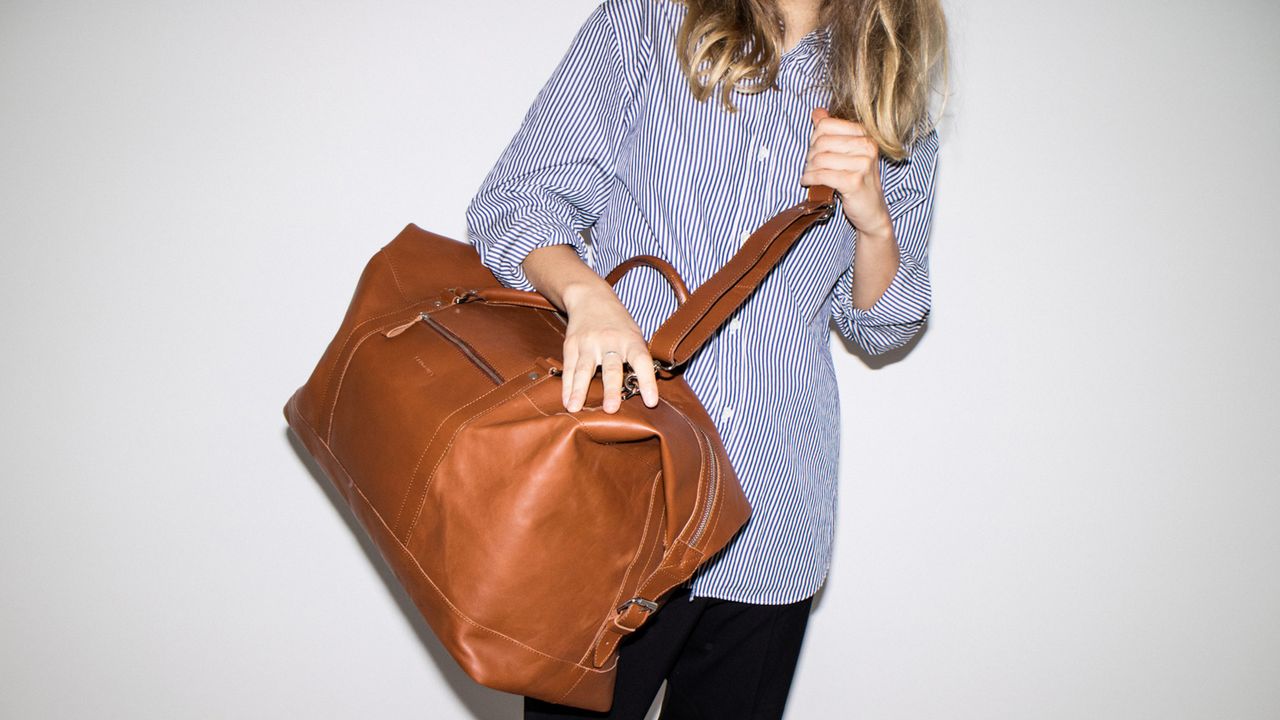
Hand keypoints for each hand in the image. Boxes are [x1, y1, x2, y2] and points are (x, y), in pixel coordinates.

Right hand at [560, 284, 658, 413]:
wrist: (590, 296)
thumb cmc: (618, 322)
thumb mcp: (634, 333)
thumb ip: (636, 358)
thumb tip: (641, 389)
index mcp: (630, 340)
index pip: (642, 362)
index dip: (648, 381)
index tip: (651, 401)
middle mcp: (609, 342)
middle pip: (611, 368)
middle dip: (611, 389)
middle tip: (611, 408)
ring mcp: (588, 343)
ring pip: (584, 369)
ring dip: (579, 390)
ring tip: (575, 408)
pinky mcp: (571, 345)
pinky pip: (569, 369)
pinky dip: (567, 386)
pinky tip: (567, 401)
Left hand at [800, 108, 893, 240]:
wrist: (872, 212)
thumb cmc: (857, 181)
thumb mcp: (847, 153)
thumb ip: (832, 131)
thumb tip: (817, 112)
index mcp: (865, 135)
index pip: (826, 125)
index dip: (814, 138)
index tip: (814, 151)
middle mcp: (867, 146)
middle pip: (821, 142)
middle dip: (810, 156)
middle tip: (810, 167)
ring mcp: (863, 164)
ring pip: (819, 159)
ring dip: (808, 169)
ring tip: (810, 176)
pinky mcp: (854, 182)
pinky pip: (821, 175)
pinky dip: (810, 179)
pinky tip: (808, 183)